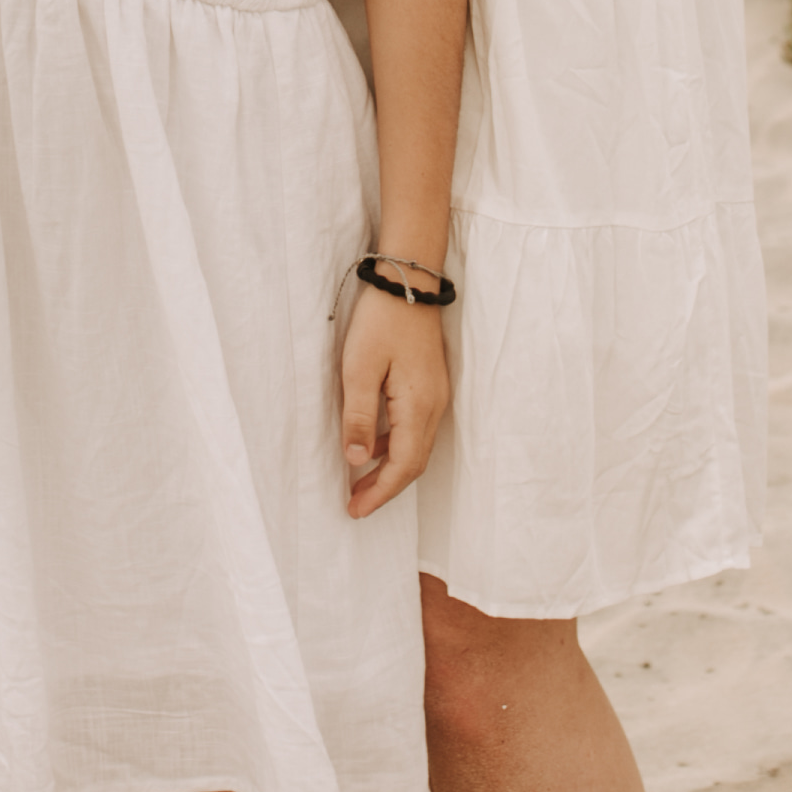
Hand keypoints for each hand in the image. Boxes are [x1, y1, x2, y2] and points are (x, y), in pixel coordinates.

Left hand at [339, 281, 449, 518]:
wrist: (409, 281)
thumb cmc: (381, 321)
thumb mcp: (359, 368)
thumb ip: (359, 417)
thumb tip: (357, 461)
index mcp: (418, 407)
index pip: (403, 467)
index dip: (380, 493)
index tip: (355, 511)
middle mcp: (434, 406)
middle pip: (414, 463)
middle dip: (386, 488)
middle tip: (355, 504)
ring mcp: (436, 394)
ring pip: (417, 447)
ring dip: (391, 469)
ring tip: (360, 482)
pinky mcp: (430, 383)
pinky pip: (416, 428)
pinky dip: (396, 446)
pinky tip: (375, 445)